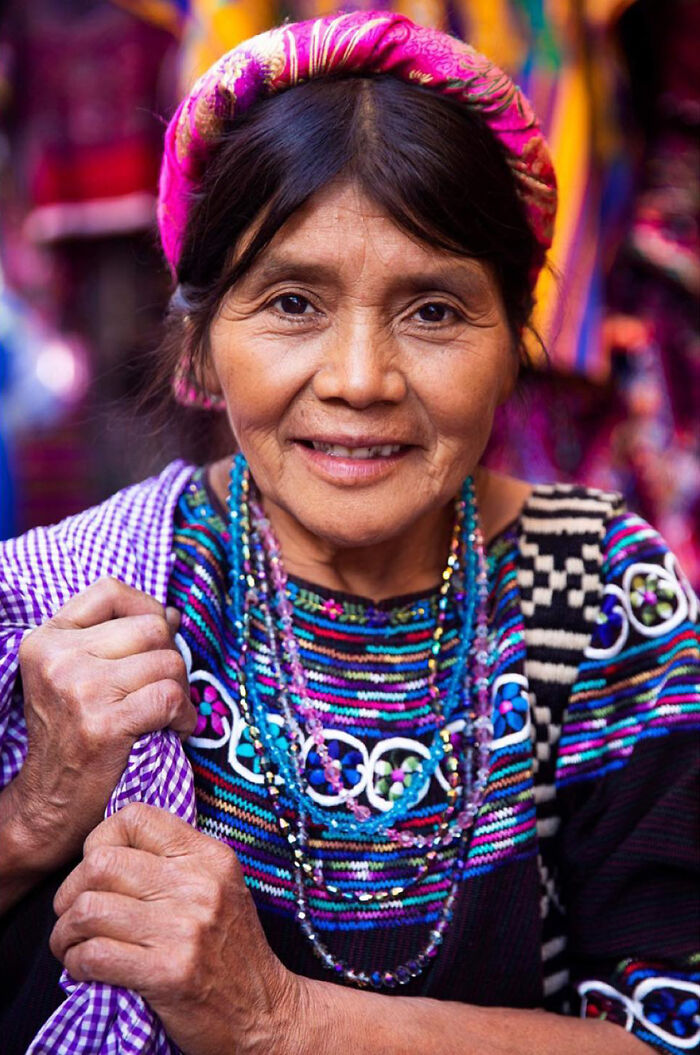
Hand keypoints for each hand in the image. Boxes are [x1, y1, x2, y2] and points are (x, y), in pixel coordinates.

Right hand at [13, 577, 195, 874]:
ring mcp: (79, 690)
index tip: (156, 638)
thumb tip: (172, 614)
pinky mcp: (103, 725)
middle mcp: (59, 658)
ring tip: (167, 712)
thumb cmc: (72, 735)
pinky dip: (183, 716)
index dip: (147, 607)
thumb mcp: (77, 676)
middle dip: (171, 657)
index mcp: (49, 639)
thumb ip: (118, 639)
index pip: (111, 591)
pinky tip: (173, 729)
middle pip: (152, 628)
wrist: (47, 803)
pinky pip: (170, 698)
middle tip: (165, 687)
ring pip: (168, 662)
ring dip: (180, 690)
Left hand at [51, 804, 302, 1054]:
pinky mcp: (167, 972)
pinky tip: (86, 969)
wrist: (265, 1011)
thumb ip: (174, 861)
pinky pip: (94, 955)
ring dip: (66, 933)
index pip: (135, 817)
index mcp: (209, 855)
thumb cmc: (232, 949)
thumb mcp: (218, 886)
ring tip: (72, 945)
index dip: (100, 839)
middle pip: (100, 864)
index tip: (96, 870)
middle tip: (73, 916)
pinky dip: (76, 963)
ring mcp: (183, 928)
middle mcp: (198, 884)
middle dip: (70, 893)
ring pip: (89, 910)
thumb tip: (105, 852)